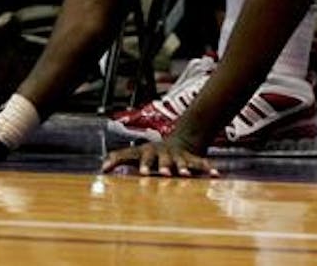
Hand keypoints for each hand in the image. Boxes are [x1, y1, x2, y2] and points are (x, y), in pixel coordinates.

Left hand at [101, 138, 217, 176]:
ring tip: (185, 175)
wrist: (180, 140)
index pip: (143, 157)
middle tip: (164, 174)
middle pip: (162, 160)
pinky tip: (215, 175)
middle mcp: (163, 154)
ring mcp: (178, 156)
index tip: (142, 174)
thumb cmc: (150, 153)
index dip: (143, 165)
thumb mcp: (134, 153)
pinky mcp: (191, 159)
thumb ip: (118, 158)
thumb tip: (101, 166)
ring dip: (183, 168)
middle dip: (163, 167)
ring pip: (181, 162)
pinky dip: (207, 168)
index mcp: (148, 153)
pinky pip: (200, 164)